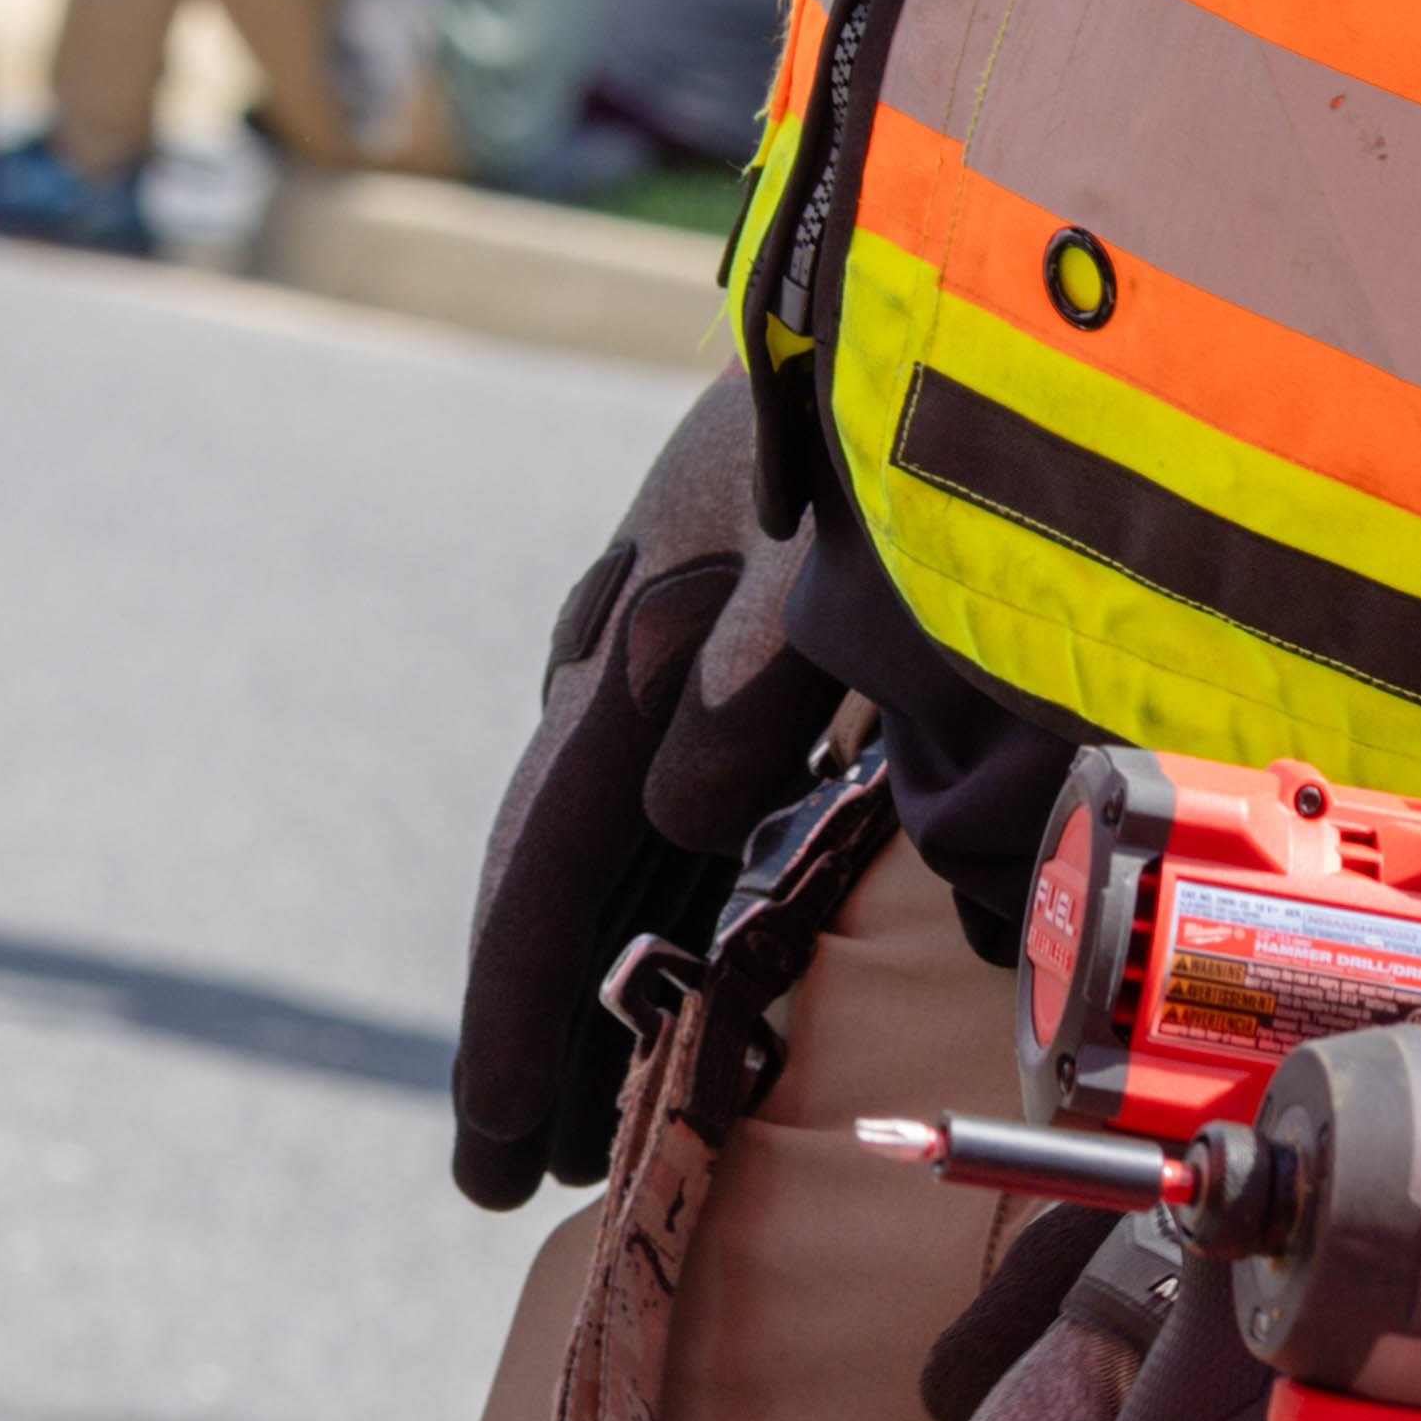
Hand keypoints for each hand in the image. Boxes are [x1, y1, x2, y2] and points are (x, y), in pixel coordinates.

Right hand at [446, 371, 843, 1209]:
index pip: (550, 856)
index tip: (495, 1155)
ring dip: (591, 962)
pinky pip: (658, 769)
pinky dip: (647, 874)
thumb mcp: (837, 519)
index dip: (515, 1017)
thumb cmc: (904, 389)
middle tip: (515, 1172)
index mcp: (645, 623)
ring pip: (605, 821)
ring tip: (578, 1101)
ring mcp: (669, 611)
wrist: (924, 247)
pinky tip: (657, 932)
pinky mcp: (723, 597)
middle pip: (560, 856)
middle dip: (534, 1022)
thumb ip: (761, 655)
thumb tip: (677, 796)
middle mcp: (635, 625)